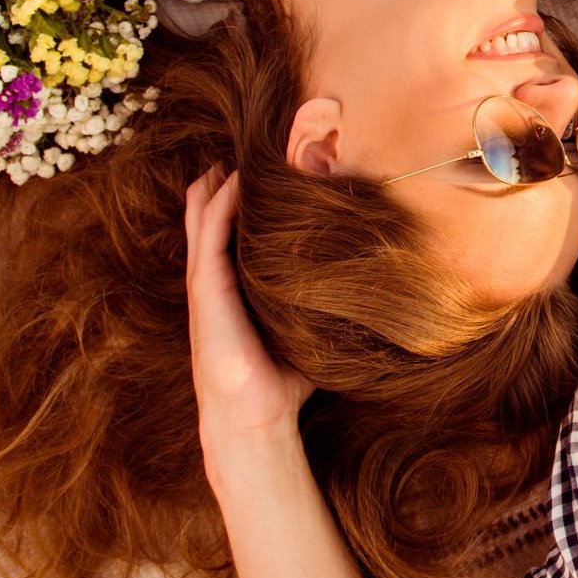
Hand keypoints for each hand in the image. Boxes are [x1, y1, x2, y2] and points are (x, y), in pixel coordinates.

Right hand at [185, 168, 314, 474]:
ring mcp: (208, 290)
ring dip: (214, 193)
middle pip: (210, 227)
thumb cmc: (284, 383)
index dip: (240, 209)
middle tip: (237, 156)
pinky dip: (216, 211)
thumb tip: (373, 295)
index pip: (232, 240)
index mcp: (235, 293)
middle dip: (220, 192)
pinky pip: (208, 242)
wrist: (256, 420)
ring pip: (204, 227)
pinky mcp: (207, 295)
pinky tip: (227, 185)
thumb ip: (323, 309)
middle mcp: (217, 287)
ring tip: (224, 162)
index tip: (261, 177)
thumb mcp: (306, 333)